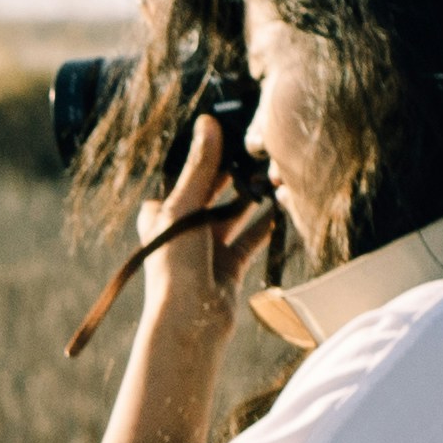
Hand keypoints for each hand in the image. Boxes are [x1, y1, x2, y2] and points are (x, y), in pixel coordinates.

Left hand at [136, 114, 262, 329]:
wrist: (189, 319)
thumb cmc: (175, 263)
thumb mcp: (184, 207)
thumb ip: (201, 166)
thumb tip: (208, 123)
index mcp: (161, 215)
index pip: (186, 179)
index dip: (205, 159)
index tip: (230, 136)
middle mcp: (183, 232)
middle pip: (211, 195)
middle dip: (233, 176)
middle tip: (259, 151)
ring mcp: (206, 250)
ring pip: (233, 215)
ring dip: (252, 197)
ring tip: (274, 173)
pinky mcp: (229, 266)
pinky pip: (250, 238)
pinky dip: (265, 224)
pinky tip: (281, 206)